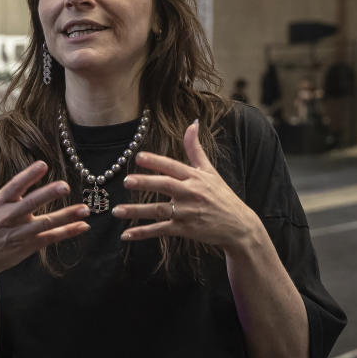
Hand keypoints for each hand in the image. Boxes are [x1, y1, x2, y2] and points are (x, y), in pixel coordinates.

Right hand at [0, 143, 89, 280]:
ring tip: (85, 209)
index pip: (15, 186)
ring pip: (45, 223)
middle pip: (31, 203)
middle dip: (48, 194)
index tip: (43, 165)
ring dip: (66, 216)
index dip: (28, 176)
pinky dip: (67, 232)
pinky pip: (50, 238)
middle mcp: (9, 217)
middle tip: (65, 186)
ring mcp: (20, 233)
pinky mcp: (28, 246)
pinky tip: (82, 226)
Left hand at [112, 121, 259, 253]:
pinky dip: (143, 233)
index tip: (138, 157)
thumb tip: (192, 123)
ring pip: (159, 210)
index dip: (156, 161)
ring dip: (137, 211)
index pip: (172, 166)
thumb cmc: (222, 196)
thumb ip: (195, 149)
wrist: (240, 226)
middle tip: (127, 182)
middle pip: (165, 186)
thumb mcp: (210, 171)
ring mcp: (187, 212)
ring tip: (116, 211)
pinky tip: (126, 235)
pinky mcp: (186, 229)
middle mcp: (191, 193)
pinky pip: (161, 230)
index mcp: (195, 177)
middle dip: (146, 183)